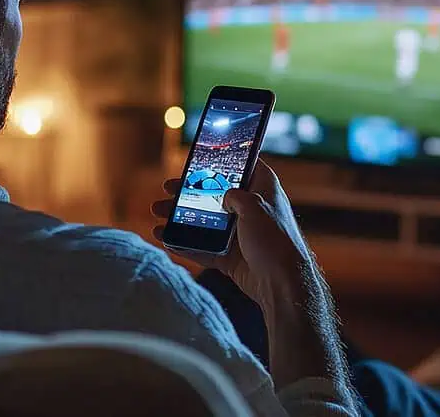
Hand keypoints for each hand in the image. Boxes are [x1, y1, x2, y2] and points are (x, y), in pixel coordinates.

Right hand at [151, 161, 315, 312]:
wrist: (282, 283)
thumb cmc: (275, 240)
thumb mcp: (254, 207)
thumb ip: (235, 195)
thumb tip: (224, 195)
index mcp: (263, 191)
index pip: (245, 168)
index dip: (225, 160)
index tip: (202, 157)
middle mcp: (251, 210)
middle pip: (215, 195)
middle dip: (189, 191)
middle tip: (168, 188)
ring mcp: (238, 235)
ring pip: (204, 221)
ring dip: (179, 217)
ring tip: (157, 211)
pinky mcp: (229, 257)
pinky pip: (202, 248)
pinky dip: (183, 243)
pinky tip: (164, 237)